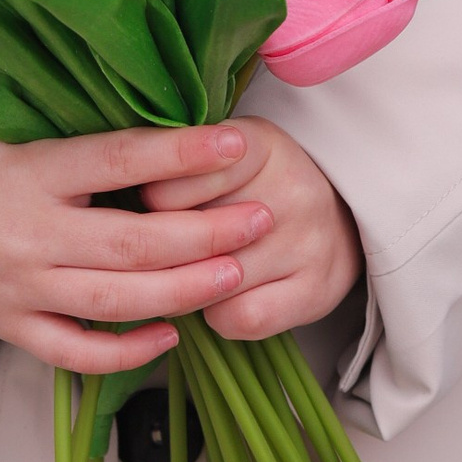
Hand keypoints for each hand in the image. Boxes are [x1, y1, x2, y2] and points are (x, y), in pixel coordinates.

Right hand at [0, 124, 272, 373]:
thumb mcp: (8, 126)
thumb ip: (77, 128)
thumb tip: (159, 105)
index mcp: (31, 172)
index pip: (118, 158)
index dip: (180, 151)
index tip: (235, 140)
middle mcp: (29, 234)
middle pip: (132, 241)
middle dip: (206, 232)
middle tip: (261, 217)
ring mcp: (20, 288)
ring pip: (116, 299)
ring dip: (184, 289)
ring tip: (238, 271)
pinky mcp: (11, 327)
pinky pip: (76, 351)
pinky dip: (126, 350)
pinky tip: (173, 334)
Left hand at [140, 117, 360, 340]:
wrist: (341, 219)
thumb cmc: (258, 186)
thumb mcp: (224, 156)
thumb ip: (178, 165)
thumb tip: (120, 192)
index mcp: (260, 144)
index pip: (177, 177)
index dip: (153, 199)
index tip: (152, 203)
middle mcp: (292, 188)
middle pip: (192, 235)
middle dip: (163, 251)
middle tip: (159, 250)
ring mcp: (309, 242)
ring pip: (214, 281)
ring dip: (189, 287)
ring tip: (190, 274)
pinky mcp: (315, 290)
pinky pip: (242, 317)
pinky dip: (219, 316)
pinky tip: (221, 299)